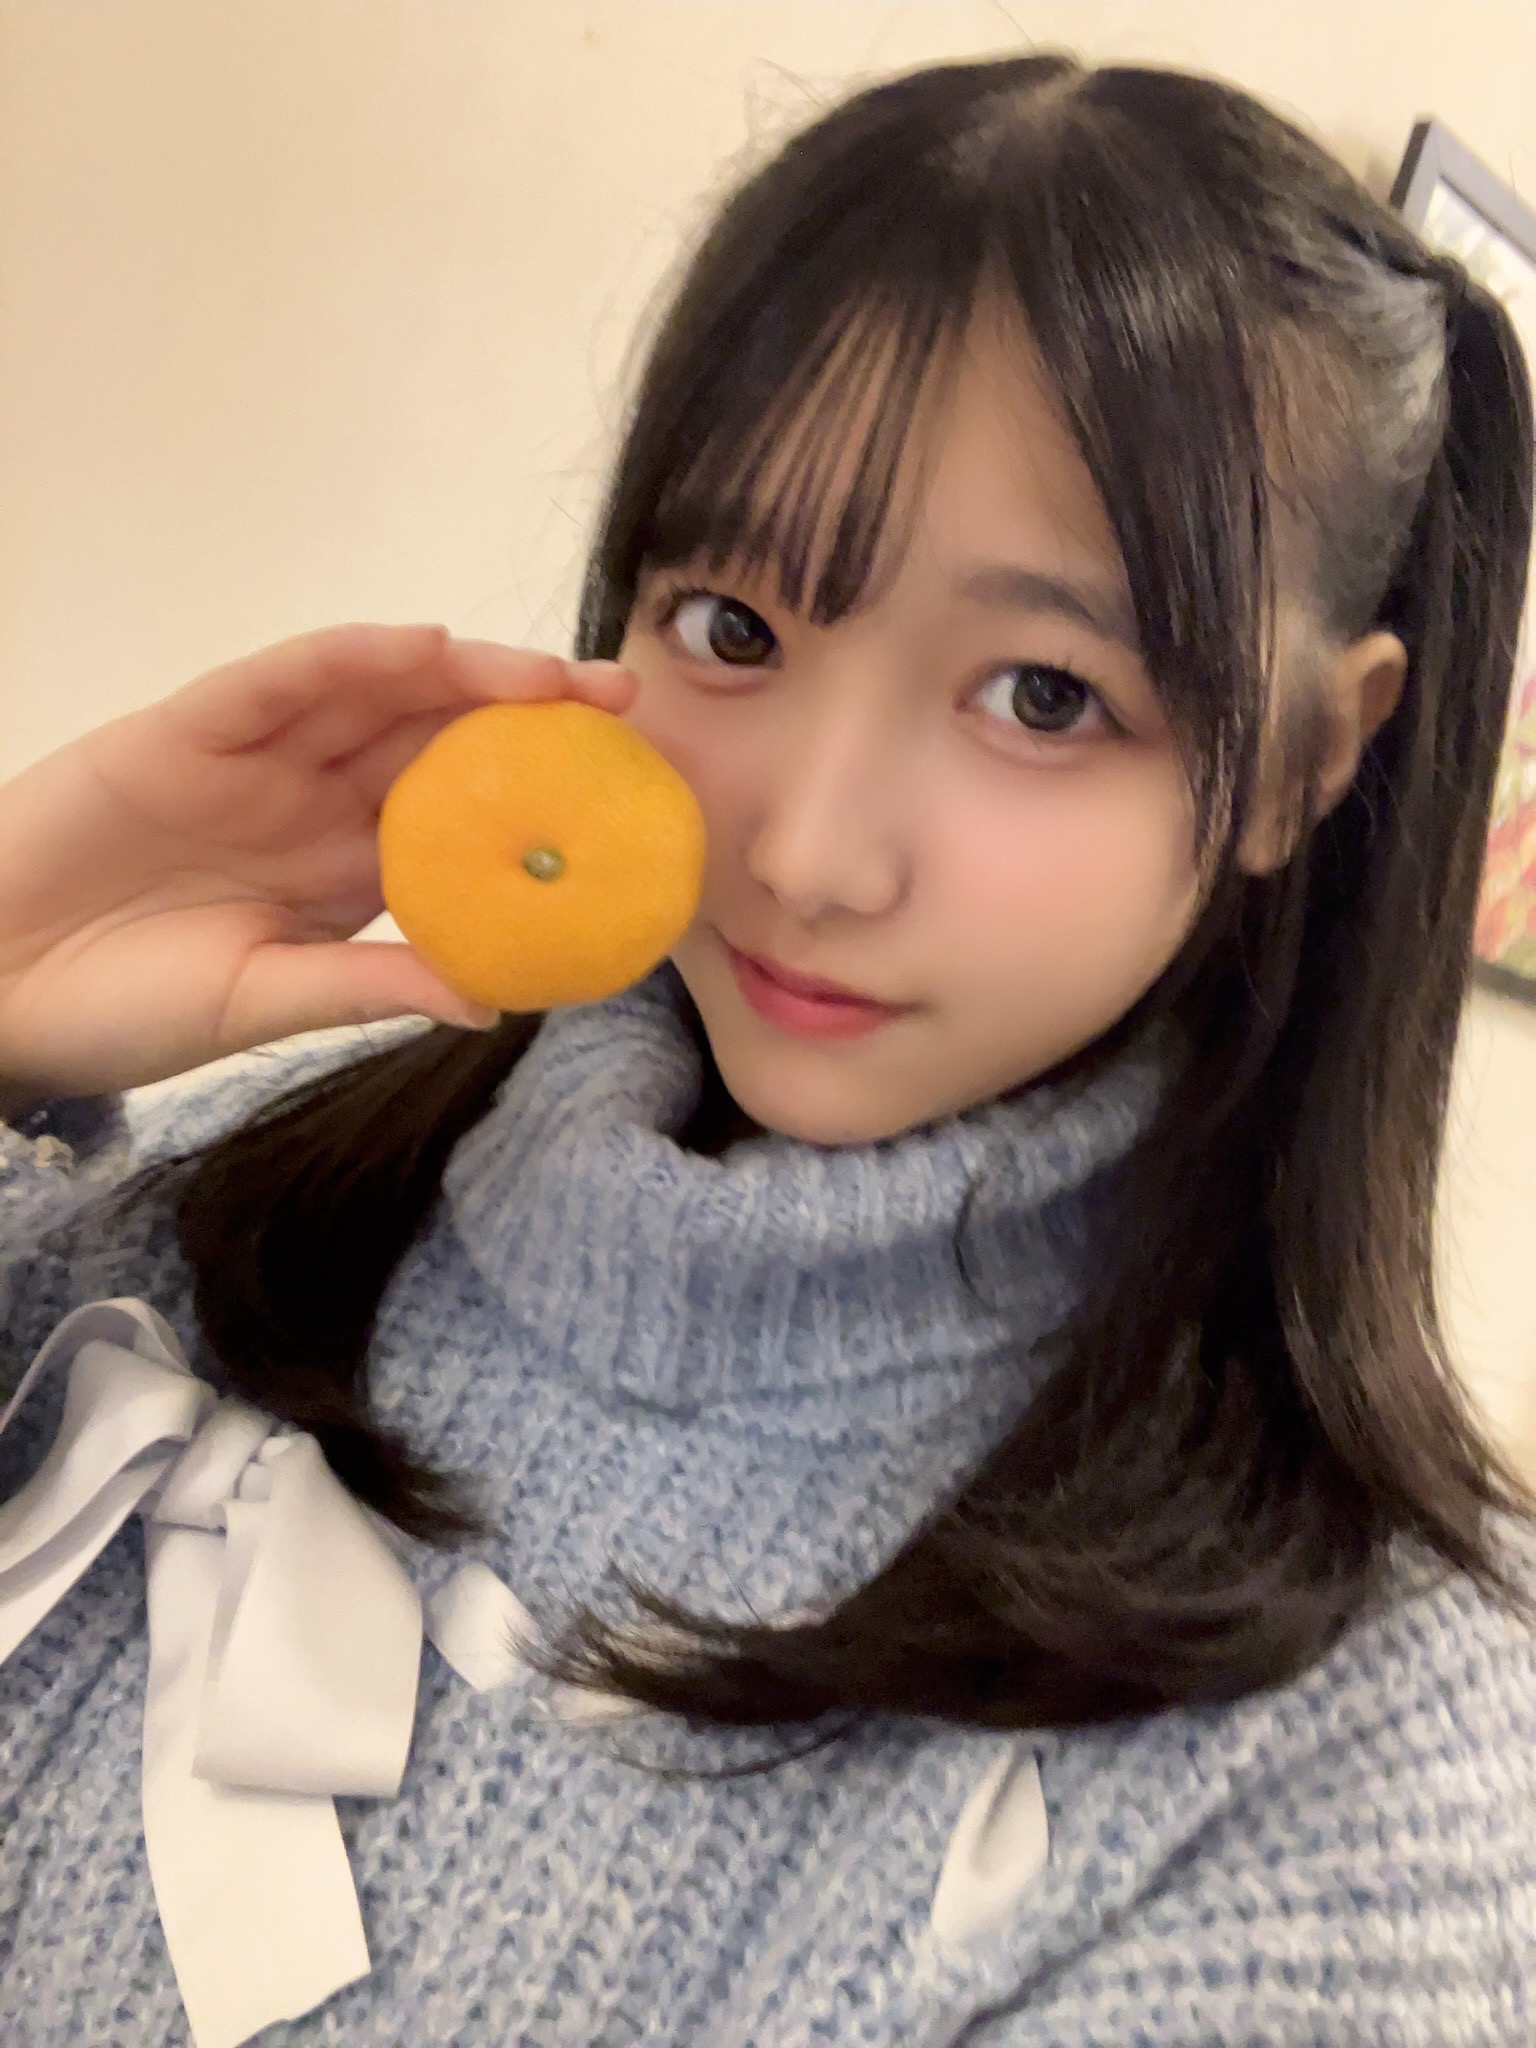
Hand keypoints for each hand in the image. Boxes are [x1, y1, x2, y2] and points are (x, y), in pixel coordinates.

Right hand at [0, 622, 636, 1097]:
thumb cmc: (122, 1007)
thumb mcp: (263, 1004)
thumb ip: (369, 987)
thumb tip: (493, 1000)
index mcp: (343, 870)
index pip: (458, 813)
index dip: (535, 791)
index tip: (624, 788)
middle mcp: (310, 802)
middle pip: (433, 735)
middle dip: (526, 709)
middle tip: (619, 698)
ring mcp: (252, 759)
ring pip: (371, 693)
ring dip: (460, 673)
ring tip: (546, 672)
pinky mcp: (186, 728)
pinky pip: (275, 680)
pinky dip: (344, 658)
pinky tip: (418, 649)